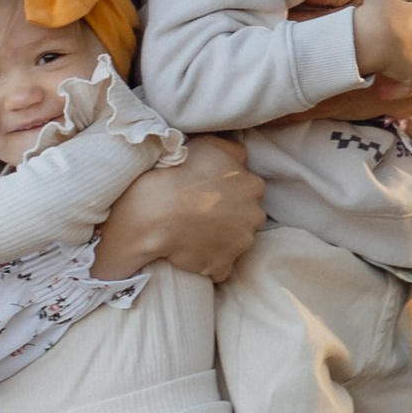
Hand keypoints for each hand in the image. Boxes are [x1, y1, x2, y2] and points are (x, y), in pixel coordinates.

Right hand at [94, 133, 264, 283]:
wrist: (158, 209)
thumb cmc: (182, 172)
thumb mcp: (210, 145)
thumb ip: (234, 149)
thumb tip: (243, 158)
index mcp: (254, 187)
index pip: (250, 191)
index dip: (230, 192)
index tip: (211, 193)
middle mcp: (254, 216)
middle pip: (246, 217)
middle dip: (231, 216)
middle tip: (203, 212)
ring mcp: (240, 244)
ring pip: (235, 242)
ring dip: (221, 239)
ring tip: (195, 232)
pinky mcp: (222, 265)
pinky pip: (221, 267)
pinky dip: (210, 263)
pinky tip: (194, 252)